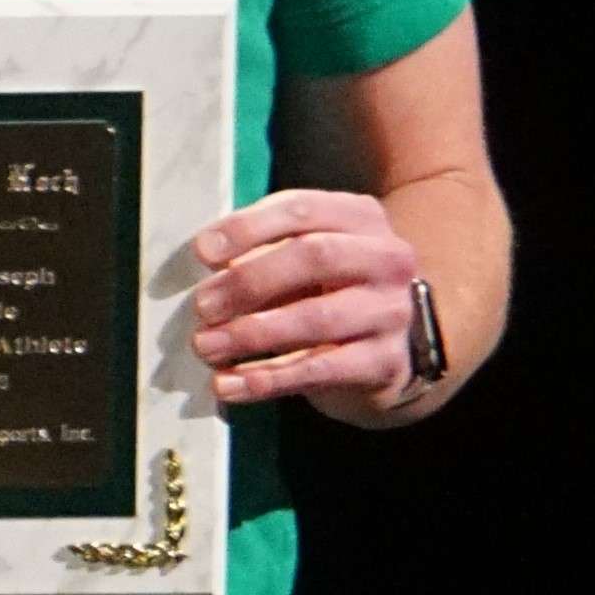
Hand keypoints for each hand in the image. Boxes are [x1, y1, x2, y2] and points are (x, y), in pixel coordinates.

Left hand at [188, 188, 427, 412]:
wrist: (385, 353)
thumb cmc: (328, 291)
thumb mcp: (302, 260)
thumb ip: (263, 251)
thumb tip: (209, 262)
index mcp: (360, 218)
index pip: (301, 209)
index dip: (247, 227)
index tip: (203, 252)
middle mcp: (387, 259)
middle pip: (314, 257)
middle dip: (249, 281)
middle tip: (202, 305)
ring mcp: (392, 311)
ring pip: (316, 318)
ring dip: (251, 334)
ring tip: (206, 346)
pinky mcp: (386, 362)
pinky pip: (319, 370)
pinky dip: (267, 379)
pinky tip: (229, 384)